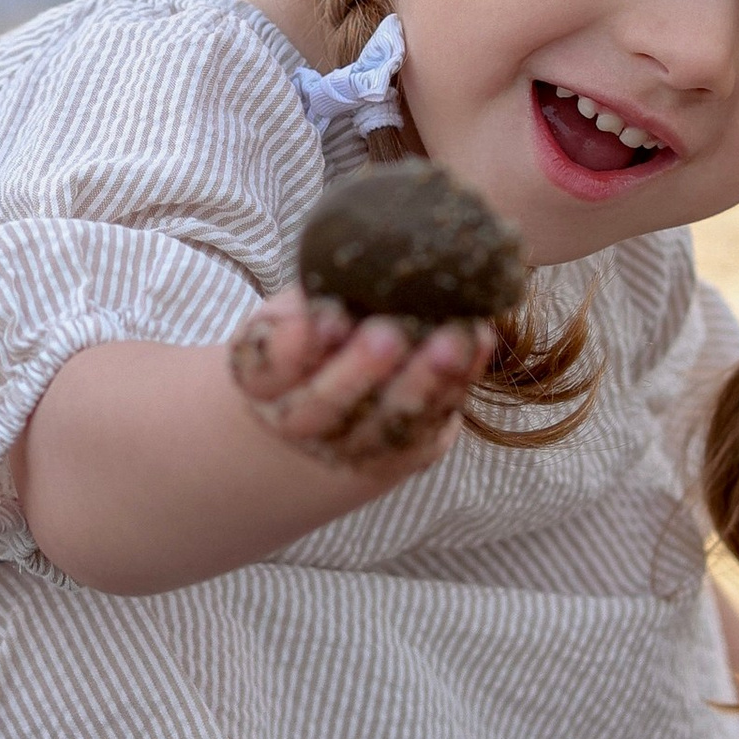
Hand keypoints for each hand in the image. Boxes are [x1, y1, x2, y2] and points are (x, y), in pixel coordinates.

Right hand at [229, 288, 492, 486]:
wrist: (330, 413)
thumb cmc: (311, 342)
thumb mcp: (289, 315)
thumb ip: (304, 304)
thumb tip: (337, 285)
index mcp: (261, 385)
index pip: (267, 371)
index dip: (293, 348)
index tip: (326, 317)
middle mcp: (302, 425)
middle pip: (325, 407)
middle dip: (360, 371)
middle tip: (388, 333)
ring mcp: (355, 447)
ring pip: (387, 424)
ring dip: (423, 381)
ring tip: (450, 338)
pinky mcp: (406, 454)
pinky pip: (433, 423)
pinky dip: (460, 381)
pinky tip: (477, 340)